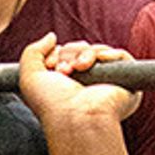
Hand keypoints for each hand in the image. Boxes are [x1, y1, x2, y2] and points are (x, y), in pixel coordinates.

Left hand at [18, 33, 141, 125]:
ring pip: (98, 51)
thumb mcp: (29, 76)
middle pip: (80, 49)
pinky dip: (108, 54)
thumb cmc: (52, 105)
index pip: (65, 54)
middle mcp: (85, 85)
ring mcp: (105, 83)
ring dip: (84, 54)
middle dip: (70, 53)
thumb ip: (33, 51)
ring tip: (78, 69)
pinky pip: (120, 55)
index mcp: (65, 85)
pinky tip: (98, 62)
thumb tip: (52, 36)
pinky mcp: (126, 82)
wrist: (75, 118)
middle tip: (64, 71)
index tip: (51, 65)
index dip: (58, 53)